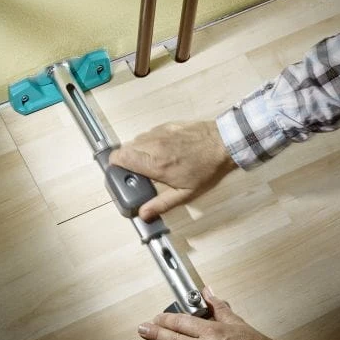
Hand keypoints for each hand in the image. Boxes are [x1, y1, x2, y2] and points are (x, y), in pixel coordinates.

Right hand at [109, 121, 236, 220]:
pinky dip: (150, 143)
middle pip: (124, 149)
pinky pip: (149, 134)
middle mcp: (153, 146)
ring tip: (153, 162)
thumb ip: (161, 204)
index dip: (115, 166)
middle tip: (138, 172)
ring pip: (136, 140)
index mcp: (155, 164)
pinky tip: (164, 151)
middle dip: (126, 161)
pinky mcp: (166, 125)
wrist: (224, 144)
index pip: (119, 158)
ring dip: (138, 151)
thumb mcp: (185, 193)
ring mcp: (159, 133)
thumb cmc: (206, 170)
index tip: (122, 174)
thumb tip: (142, 214)